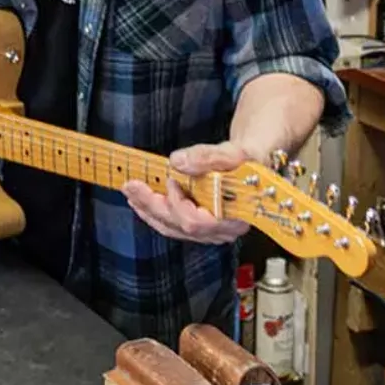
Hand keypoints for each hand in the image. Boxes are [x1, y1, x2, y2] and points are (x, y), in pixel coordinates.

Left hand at [122, 140, 253, 243]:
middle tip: (131, 186)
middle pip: (181, 226)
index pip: (197, 222)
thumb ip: (208, 157)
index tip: (170, 180)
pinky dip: (157, 211)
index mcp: (234, 217)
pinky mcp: (202, 226)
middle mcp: (223, 230)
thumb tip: (177, 162)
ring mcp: (211, 231)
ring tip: (131, 192)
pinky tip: (143, 199)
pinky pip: (174, 224)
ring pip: (174, 228)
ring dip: (149, 210)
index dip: (178, 204)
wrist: (253, 162)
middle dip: (152, 206)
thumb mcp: (233, 153)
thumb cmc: (248, 160)